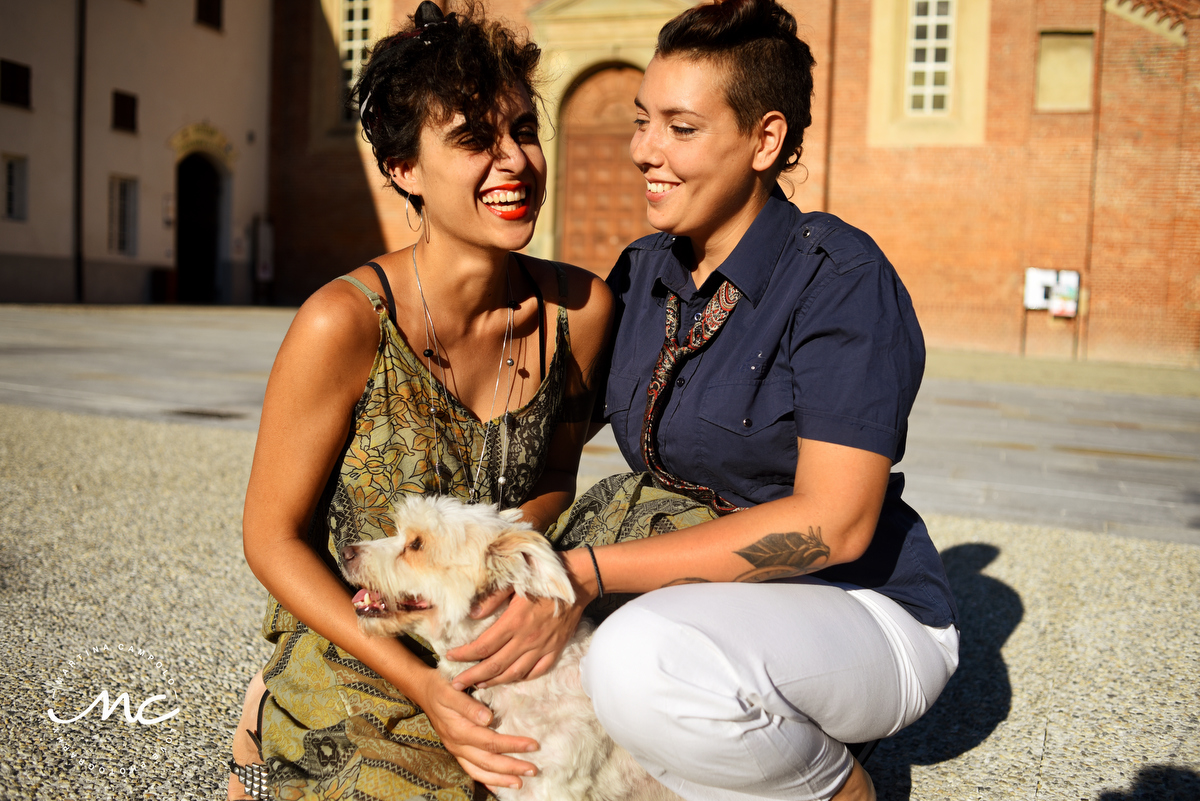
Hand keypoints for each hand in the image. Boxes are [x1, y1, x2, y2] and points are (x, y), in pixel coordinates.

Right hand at [412, 668, 539, 789]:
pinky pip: (472, 771)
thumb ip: (468, 705)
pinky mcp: (457, 751)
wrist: (424, 690)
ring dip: (501, 779)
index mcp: (458, 729)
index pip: (490, 742)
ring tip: (520, 783)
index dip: (512, 745)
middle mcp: (457, 744)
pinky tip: (499, 786)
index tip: (533, 745)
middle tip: (534, 769)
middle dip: (512, 767)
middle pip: (487, 761)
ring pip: (480, 771)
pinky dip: (486, 780)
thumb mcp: (451, 690)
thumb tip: (487, 719)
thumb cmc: (442, 687)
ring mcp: (456, 750)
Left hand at [446, 591, 587, 689]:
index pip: (483, 646)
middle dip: (472, 677)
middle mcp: (526, 639)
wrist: (577, 581)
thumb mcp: (514, 580)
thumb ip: (493, 598)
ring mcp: (542, 647)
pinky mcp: (555, 649)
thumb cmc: (543, 576)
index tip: (450, 657)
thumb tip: (472, 614)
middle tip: (457, 685)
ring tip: (479, 685)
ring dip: (494, 682)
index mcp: (514, 621)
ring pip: (514, 673)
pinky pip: (537, 671)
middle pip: (494, 666)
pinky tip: (511, 679)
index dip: (464, 655)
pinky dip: (522, 678)